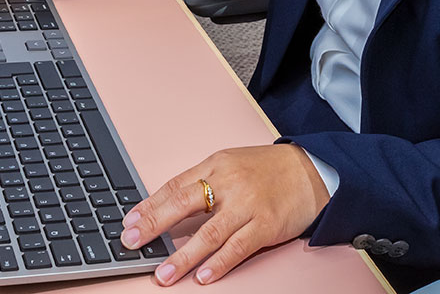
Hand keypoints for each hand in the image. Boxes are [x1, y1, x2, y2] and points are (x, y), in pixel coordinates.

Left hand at [122, 146, 331, 285]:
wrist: (310, 170)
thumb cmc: (267, 170)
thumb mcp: (231, 165)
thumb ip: (203, 184)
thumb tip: (167, 207)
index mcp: (216, 166)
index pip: (174, 186)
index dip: (149, 205)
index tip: (128, 222)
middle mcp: (229, 183)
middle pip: (184, 203)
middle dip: (154, 224)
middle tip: (132, 242)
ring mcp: (248, 204)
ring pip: (209, 232)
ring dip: (184, 256)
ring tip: (164, 274)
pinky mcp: (266, 224)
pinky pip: (238, 247)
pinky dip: (219, 263)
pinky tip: (204, 275)